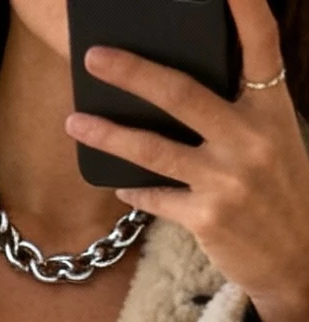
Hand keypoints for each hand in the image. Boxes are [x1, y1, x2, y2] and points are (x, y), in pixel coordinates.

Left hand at [65, 0, 308, 321]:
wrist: (296, 257)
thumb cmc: (278, 188)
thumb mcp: (274, 137)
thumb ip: (239, 108)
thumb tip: (176, 88)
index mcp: (271, 107)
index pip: (261, 43)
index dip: (244, 7)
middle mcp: (250, 138)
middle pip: (181, 93)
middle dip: (132, 72)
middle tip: (93, 57)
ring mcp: (226, 179)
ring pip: (154, 149)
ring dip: (108, 134)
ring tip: (74, 120)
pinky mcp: (206, 218)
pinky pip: (156, 196)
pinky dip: (134, 189)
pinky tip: (118, 183)